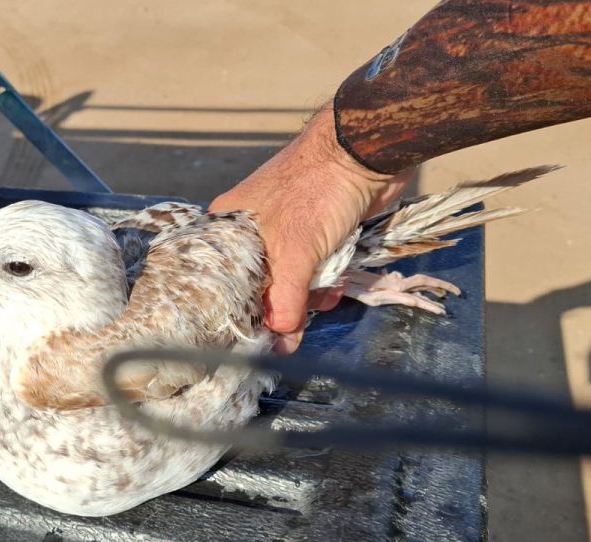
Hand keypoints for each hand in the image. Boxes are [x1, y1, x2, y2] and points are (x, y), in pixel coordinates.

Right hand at [209, 103, 411, 352]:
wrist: (365, 150)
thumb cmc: (316, 193)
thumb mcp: (294, 253)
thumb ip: (284, 301)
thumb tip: (280, 343)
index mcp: (229, 228)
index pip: (225, 282)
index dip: (240, 311)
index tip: (255, 336)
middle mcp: (251, 230)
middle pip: (259, 285)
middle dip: (283, 304)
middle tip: (298, 317)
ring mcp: (284, 230)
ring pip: (289, 279)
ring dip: (310, 292)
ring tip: (326, 291)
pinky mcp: (314, 232)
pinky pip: (312, 268)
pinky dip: (324, 278)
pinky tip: (336, 280)